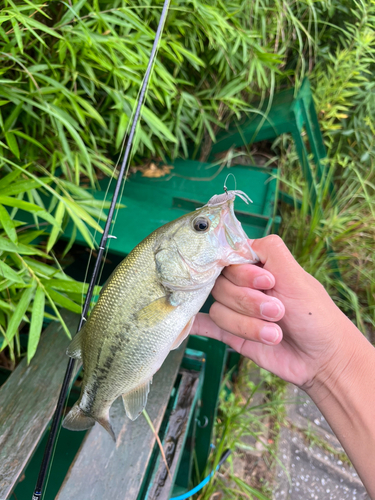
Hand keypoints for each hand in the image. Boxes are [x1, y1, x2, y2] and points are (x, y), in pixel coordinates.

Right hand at [192, 235, 356, 389]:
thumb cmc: (316, 315)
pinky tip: (187, 326)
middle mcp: (244, 286)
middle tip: (278, 312)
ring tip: (274, 333)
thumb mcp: (297, 277)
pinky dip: (196, 325)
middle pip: (221, 286)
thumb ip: (271, 251)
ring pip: (219, 311)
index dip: (244, 274)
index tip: (267, 283)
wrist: (322, 359)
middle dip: (250, 302)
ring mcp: (237, 310)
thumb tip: (239, 240)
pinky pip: (207, 326)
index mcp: (258, 267)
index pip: (230, 259)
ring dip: (247, 324)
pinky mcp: (232, 334)